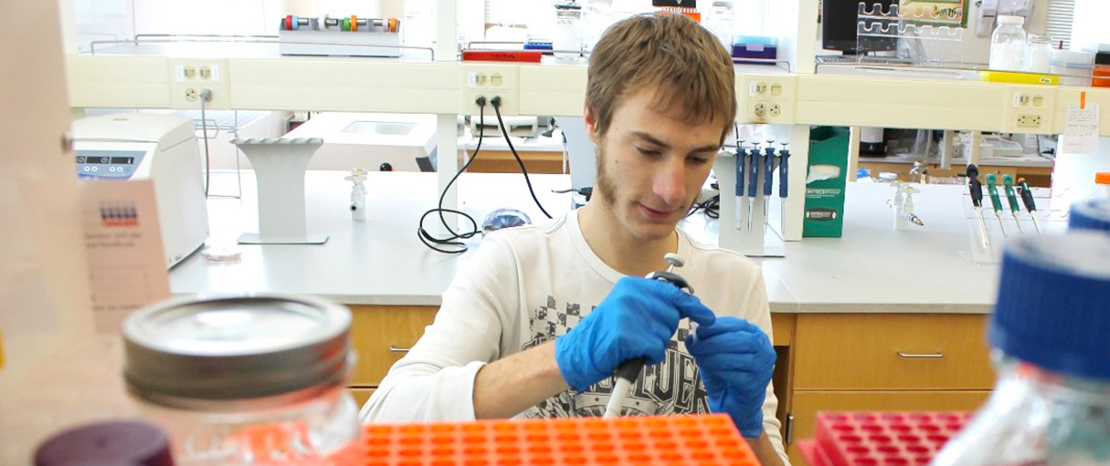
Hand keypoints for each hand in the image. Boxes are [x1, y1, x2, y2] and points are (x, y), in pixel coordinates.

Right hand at [555, 276, 715, 390]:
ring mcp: (628, 313)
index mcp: (633, 285)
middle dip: (662, 331)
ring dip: (653, 346)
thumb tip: (691, 304)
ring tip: (631, 344)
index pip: (673, 293)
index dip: (693, 306)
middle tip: (638, 335)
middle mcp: (631, 294)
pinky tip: (630, 353)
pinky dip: (647, 357)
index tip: (707, 317)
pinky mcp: (626, 334)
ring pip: (664, 335)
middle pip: (672, 316)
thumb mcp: (628, 310)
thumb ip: (654, 304)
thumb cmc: (606, 336)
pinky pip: (655, 349)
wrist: (577, 353)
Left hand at [686, 317, 775, 437]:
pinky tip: (707, 368)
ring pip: (740, 357)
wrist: (733, 402)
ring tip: (698, 357)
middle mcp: (765, 350)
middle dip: (716, 341)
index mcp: (756, 335)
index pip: (739, 325)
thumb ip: (705, 340)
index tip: (698, 329)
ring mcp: (763, 369)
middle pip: (743, 340)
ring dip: (715, 356)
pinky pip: (736, 375)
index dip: (718, 326)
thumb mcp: (713, 351)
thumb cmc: (724, 373)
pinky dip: (719, 370)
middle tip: (696, 345)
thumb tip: (692, 334)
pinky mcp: (755, 386)